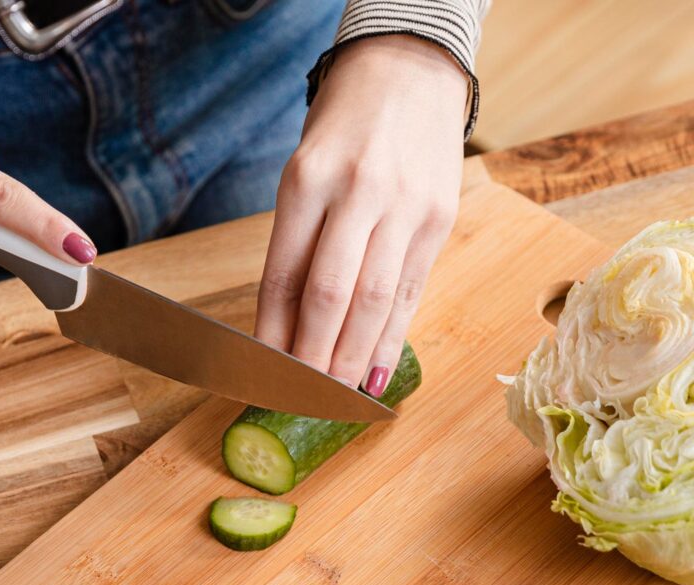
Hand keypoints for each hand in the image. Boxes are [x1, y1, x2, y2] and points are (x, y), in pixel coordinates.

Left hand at [255, 35, 465, 394]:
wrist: (410, 69)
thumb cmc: (343, 130)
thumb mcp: (304, 174)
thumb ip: (296, 247)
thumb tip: (284, 329)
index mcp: (308, 180)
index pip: (284, 277)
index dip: (272, 335)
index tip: (263, 373)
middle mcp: (359, 192)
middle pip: (330, 297)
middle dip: (313, 358)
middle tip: (300, 398)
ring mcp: (404, 206)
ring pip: (374, 302)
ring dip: (352, 359)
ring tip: (335, 396)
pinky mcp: (438, 219)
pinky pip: (411, 293)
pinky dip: (391, 340)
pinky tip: (376, 375)